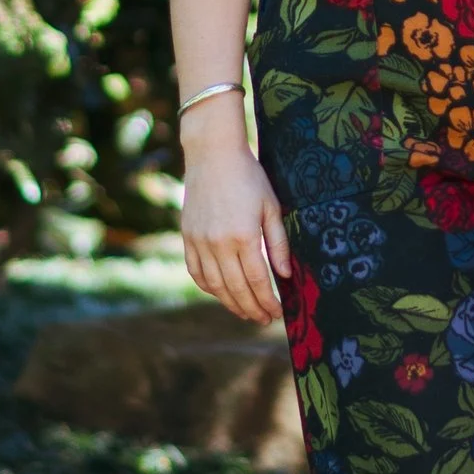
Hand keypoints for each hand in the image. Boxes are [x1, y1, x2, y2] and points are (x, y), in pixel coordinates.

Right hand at [179, 119, 291, 326]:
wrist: (212, 154)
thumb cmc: (249, 177)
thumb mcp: (271, 206)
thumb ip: (278, 243)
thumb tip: (286, 275)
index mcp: (243, 236)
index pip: (258, 280)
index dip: (268, 301)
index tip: (278, 313)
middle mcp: (218, 243)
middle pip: (236, 288)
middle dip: (252, 308)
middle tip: (264, 319)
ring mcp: (200, 241)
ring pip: (215, 285)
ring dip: (231, 303)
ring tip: (245, 312)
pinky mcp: (188, 237)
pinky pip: (196, 272)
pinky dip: (208, 287)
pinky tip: (221, 293)